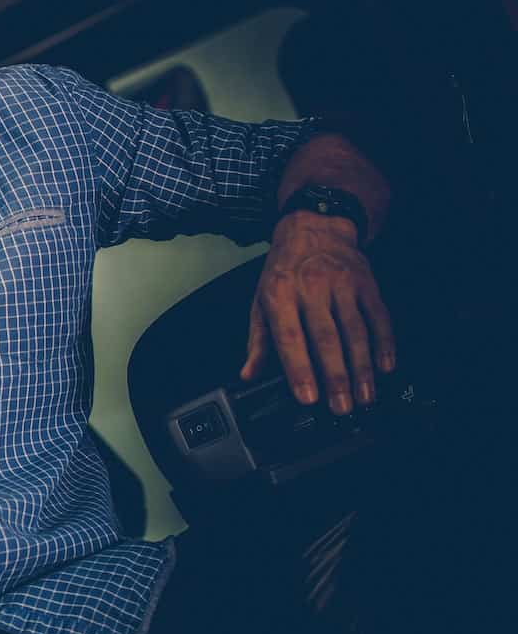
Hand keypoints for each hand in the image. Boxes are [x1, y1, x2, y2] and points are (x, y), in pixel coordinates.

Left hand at [241, 212, 396, 413]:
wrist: (315, 227)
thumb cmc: (284, 269)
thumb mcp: (260, 300)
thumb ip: (257, 340)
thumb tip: (248, 373)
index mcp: (279, 295)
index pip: (289, 338)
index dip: (299, 370)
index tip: (307, 397)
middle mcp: (311, 289)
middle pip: (326, 338)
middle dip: (335, 377)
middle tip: (341, 406)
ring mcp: (342, 285)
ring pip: (355, 331)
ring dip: (362, 367)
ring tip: (363, 395)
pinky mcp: (367, 283)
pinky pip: (378, 317)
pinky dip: (385, 344)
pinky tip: (385, 366)